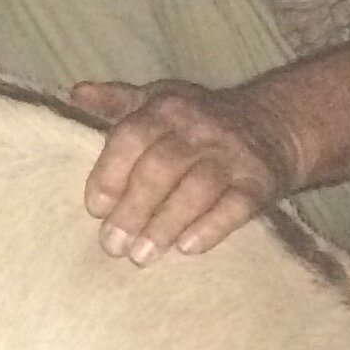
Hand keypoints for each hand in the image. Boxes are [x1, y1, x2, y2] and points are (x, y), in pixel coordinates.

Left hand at [70, 80, 296, 262]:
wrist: (273, 125)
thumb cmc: (199, 122)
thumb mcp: (159, 102)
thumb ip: (117, 102)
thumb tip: (77, 93)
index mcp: (166, 108)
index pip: (131, 137)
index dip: (110, 173)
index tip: (95, 209)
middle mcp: (199, 129)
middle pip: (160, 167)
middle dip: (133, 208)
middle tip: (112, 245)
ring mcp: (232, 156)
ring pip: (196, 189)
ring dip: (166, 224)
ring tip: (142, 256)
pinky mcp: (259, 182)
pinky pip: (236, 206)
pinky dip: (212, 227)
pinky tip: (187, 248)